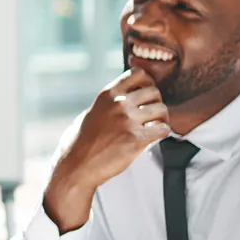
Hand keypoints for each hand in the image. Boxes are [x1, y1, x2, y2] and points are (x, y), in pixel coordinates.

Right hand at [44, 70, 169, 231]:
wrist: (77, 165)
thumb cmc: (80, 142)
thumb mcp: (90, 113)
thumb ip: (108, 104)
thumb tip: (123, 99)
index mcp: (107, 95)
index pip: (138, 74)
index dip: (147, 82)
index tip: (145, 94)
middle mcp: (118, 104)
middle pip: (154, 92)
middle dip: (156, 103)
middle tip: (152, 114)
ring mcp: (128, 121)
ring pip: (162, 110)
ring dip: (162, 118)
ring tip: (154, 127)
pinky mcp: (136, 140)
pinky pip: (163, 129)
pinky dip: (162, 133)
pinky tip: (153, 138)